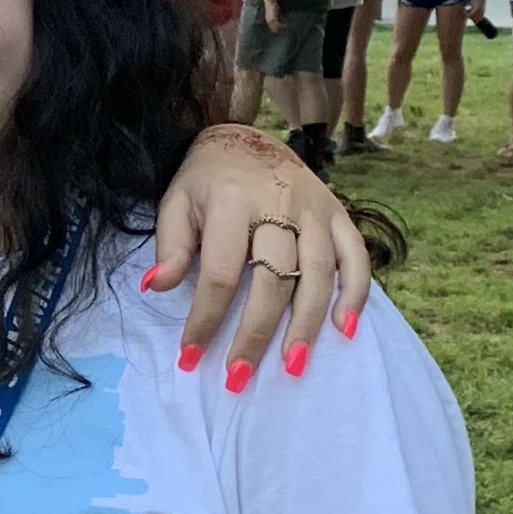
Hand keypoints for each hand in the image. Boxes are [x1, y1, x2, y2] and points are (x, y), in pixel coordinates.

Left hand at [141, 122, 373, 382]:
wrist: (246, 137)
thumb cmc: (206, 179)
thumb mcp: (176, 201)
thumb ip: (170, 246)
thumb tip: (156, 288)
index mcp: (231, 201)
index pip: (221, 272)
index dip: (205, 318)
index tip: (190, 355)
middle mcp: (278, 203)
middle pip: (273, 279)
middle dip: (255, 333)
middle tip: (239, 376)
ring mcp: (315, 209)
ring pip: (317, 274)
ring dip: (306, 324)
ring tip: (292, 365)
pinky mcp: (338, 214)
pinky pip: (355, 257)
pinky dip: (356, 293)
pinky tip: (345, 329)